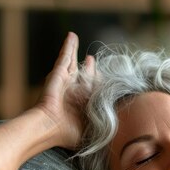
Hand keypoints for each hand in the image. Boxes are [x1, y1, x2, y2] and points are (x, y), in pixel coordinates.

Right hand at [32, 32, 95, 149]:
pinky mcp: (59, 73)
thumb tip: (119, 133)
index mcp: (81, 103)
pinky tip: (72, 36)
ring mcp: (66, 81)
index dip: (97, 83)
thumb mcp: (92, 130)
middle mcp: (73, 91)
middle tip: (92, 59)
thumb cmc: (69, 133)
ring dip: (75, 51)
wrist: (50, 127)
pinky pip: (65, 56)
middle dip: (88, 67)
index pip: (92, 89)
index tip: (103, 79)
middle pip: (82, 74)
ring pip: (73, 62)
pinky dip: (69, 45)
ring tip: (75, 40)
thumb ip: (104, 128)